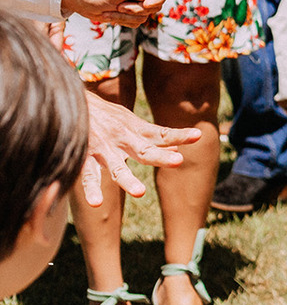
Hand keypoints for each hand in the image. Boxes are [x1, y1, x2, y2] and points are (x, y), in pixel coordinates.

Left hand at [61, 0, 169, 26]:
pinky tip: (112, 14)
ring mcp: (140, 0)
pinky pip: (138, 21)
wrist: (82, 1)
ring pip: (147, 15)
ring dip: (128, 16)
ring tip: (113, 8)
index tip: (146, 4)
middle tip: (120, 5)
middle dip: (138, 9)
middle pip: (157, 4)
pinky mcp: (134, 12)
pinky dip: (124, 20)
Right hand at [78, 93, 198, 205]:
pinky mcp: (84, 157)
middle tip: (178, 161)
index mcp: (136, 130)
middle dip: (161, 157)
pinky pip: (88, 176)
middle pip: (145, 151)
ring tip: (140, 192)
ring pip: (117, 168)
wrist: (70, 101)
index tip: (198, 135)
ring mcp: (103, 149)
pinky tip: (96, 203)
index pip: (163, 134)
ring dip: (128, 180)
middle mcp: (122, 139)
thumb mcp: (132, 122)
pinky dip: (91, 189)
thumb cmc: (106, 115)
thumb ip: (154, 136)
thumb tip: (178, 148)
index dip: (180, 135)